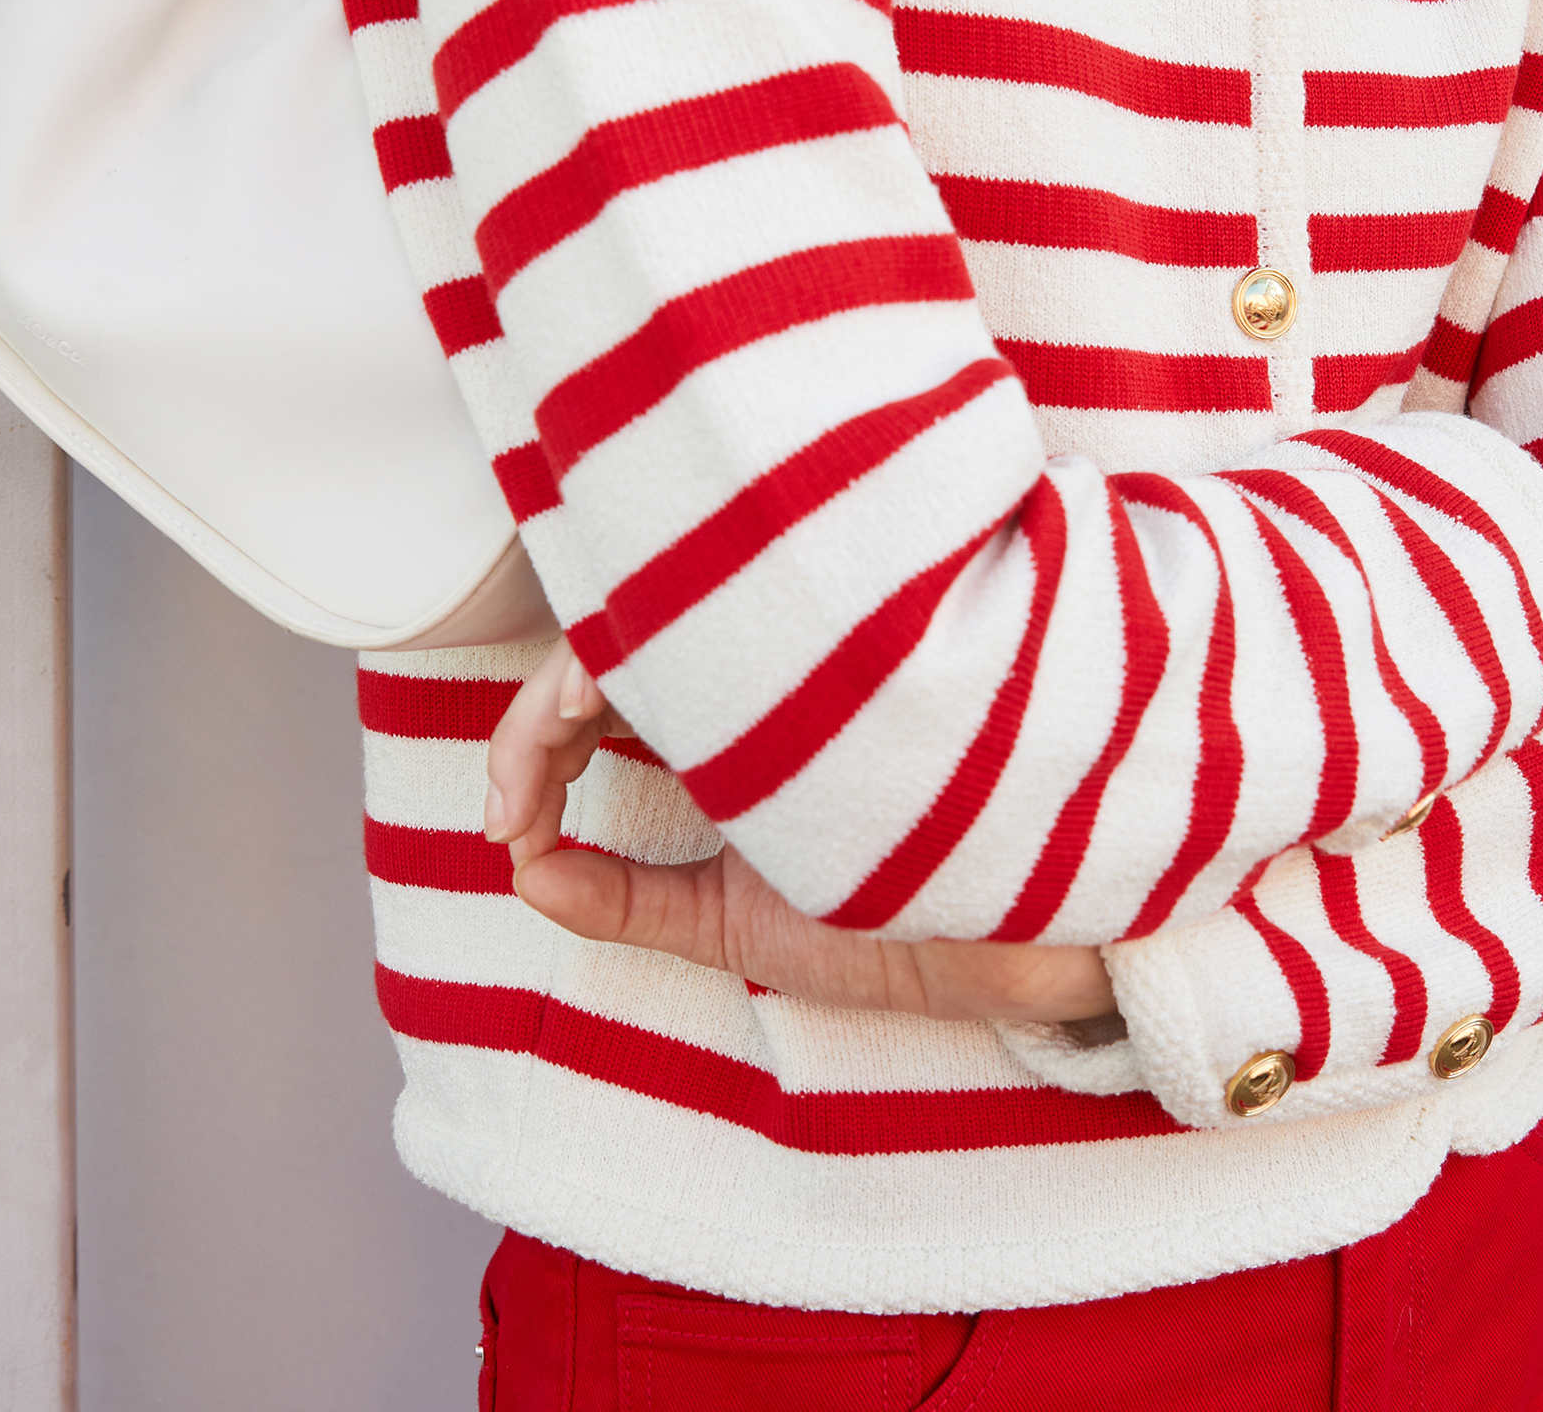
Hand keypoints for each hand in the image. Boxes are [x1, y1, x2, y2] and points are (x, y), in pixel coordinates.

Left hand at [485, 638, 1118, 1028]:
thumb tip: (522, 878)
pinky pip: (715, 608)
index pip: (610, 690)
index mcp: (737, 724)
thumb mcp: (744, 923)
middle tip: (506, 808)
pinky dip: (633, 648)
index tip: (504, 828)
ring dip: (567, 688)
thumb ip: (634, 905)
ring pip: (650, 620)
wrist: (1038, 933)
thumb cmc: (908, 923)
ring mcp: (801, 650)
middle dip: (532, 723)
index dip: (532, 743)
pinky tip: (595, 697)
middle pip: (613, 649)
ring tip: (538, 757)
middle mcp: (758, 679)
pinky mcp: (839, 635)